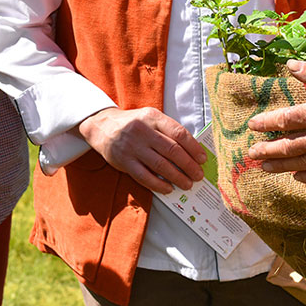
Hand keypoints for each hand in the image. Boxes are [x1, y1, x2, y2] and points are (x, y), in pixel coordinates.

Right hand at [78, 107, 206, 193]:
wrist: (103, 126)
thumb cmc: (133, 124)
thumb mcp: (150, 118)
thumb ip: (168, 130)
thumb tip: (192, 150)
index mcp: (153, 117)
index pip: (178, 133)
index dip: (193, 147)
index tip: (202, 158)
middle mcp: (143, 131)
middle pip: (172, 150)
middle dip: (189, 165)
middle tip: (198, 175)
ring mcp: (133, 147)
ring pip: (160, 165)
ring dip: (177, 177)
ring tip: (187, 183)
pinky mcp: (124, 162)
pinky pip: (145, 177)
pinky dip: (159, 184)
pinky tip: (168, 188)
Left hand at [246, 59, 305, 182]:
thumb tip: (291, 66)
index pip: (285, 119)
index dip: (267, 123)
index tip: (253, 126)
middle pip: (288, 146)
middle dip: (267, 149)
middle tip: (251, 153)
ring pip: (302, 163)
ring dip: (281, 165)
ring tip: (265, 167)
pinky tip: (298, 178)